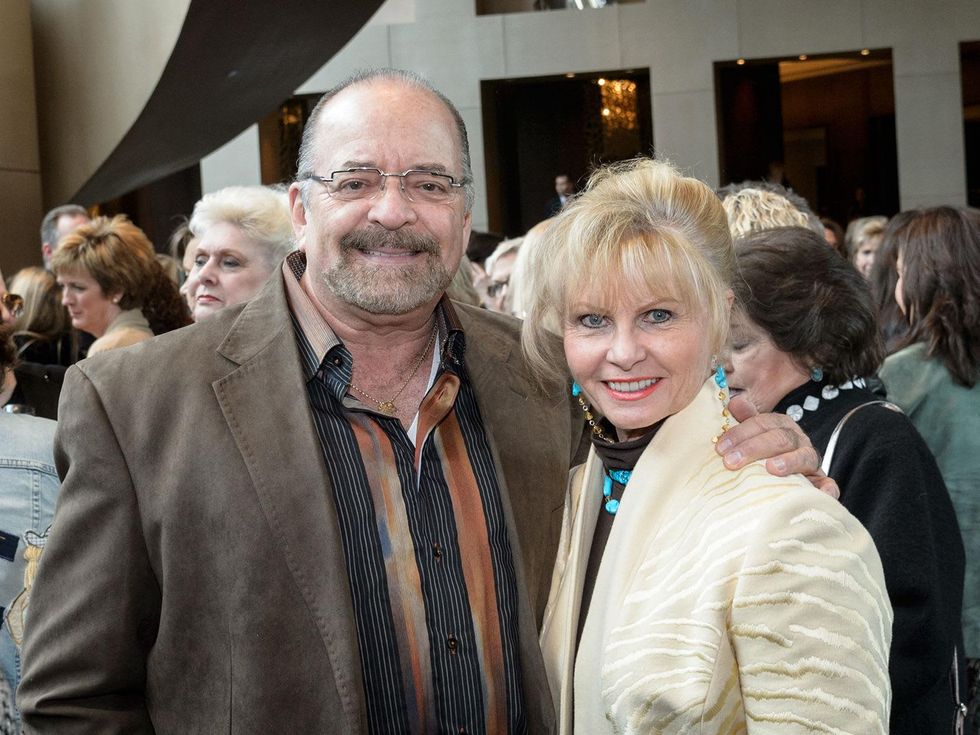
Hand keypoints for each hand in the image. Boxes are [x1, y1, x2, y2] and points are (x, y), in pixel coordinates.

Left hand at [717, 394, 839, 498]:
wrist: (777, 479)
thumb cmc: (758, 456)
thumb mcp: (750, 435)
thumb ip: (745, 420)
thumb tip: (735, 403)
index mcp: (780, 426)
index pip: (762, 423)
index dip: (741, 433)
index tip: (720, 448)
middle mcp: (798, 441)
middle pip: (780, 438)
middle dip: (754, 448)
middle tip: (731, 462)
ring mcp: (810, 461)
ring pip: (805, 456)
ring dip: (789, 461)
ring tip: (771, 468)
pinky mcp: (820, 483)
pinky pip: (828, 485)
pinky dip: (827, 489)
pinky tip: (821, 494)